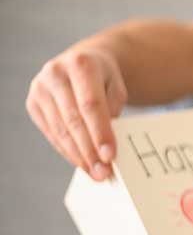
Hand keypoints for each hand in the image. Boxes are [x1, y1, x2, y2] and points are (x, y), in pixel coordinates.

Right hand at [25, 46, 127, 180]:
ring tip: (95, 173)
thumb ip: (113, 111)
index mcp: (81, 64)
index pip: (91, 105)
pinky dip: (67, 150)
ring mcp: (40, 88)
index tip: (110, 156)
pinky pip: (51, 133)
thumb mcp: (117, 87)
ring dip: (78, 156)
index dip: (100, 132)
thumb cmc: (104, 78)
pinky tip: (81, 162)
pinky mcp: (33, 103)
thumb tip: (105, 146)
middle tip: (104, 172)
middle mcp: (56, 73)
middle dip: (89, 150)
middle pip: (73, 119)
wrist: (83, 61)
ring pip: (60, 129)